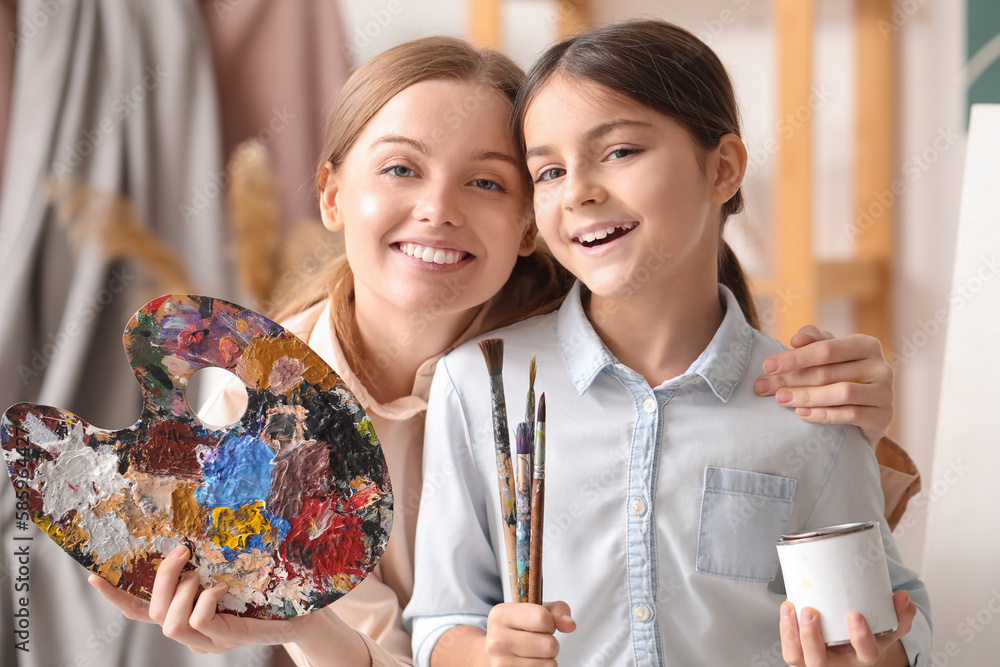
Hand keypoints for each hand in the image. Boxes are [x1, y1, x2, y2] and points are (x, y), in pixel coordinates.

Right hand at [89, 545, 298, 653]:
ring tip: (201, 577)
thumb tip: (193, 529)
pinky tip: (220, 589)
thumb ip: (209, 558)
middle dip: (162, 579)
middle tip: (181, 552)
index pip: (140, 609)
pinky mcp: (224, 640)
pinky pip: (198, 624)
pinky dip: (204, 603)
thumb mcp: (230, 570)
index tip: (93, 575)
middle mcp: (188, 631)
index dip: (116, 595)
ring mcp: (205, 640)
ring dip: (180, 594)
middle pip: (152, 612)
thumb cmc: (264, 590)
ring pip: (169, 624)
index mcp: (183, 613)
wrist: (300, 614)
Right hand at [483, 601, 575, 664]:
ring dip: (547, 658)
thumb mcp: (535, 611)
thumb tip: (569, 625)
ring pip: (548, 663)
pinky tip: (530, 662)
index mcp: (501, 615)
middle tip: (539, 640)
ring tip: (534, 652)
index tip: (541, 624)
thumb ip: (557, 611)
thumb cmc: (518, 629)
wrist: (497, 649)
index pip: (542, 618)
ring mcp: (500, 662)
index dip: (550, 622)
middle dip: (550, 643)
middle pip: (548, 644)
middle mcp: (496, 639)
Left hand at [754, 325, 894, 446]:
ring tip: (781, 399)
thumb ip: (813, 341)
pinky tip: (801, 413)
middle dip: (792, 379)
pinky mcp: (883, 416)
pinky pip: (850, 414)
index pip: (826, 349)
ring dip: (806, 396)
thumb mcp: (829, 354)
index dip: (795, 357)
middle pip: (829, 372)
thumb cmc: (842, 375)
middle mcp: (881, 366)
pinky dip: (823, 414)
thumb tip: (797, 339)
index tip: (767, 366)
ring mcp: (886, 393)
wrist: (868, 410)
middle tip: (764, 387)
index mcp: (866, 345)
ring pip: (841, 393)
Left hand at [779, 591, 915, 665]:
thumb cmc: (871, 636)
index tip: (855, 615)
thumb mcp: (890, 626)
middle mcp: (840, 663)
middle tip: (811, 612)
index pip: (866, 653)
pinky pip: (790, 651)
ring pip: (798, 659)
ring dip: (792, 635)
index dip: (860, 637)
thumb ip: (901, 613)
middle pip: (821, 663)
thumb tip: (903, 597)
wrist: (856, 649)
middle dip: (811, 638)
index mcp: (864, 656)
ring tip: (792, 608)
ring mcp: (818, 661)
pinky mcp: (802, 656)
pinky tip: (787, 609)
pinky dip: (785, 632)